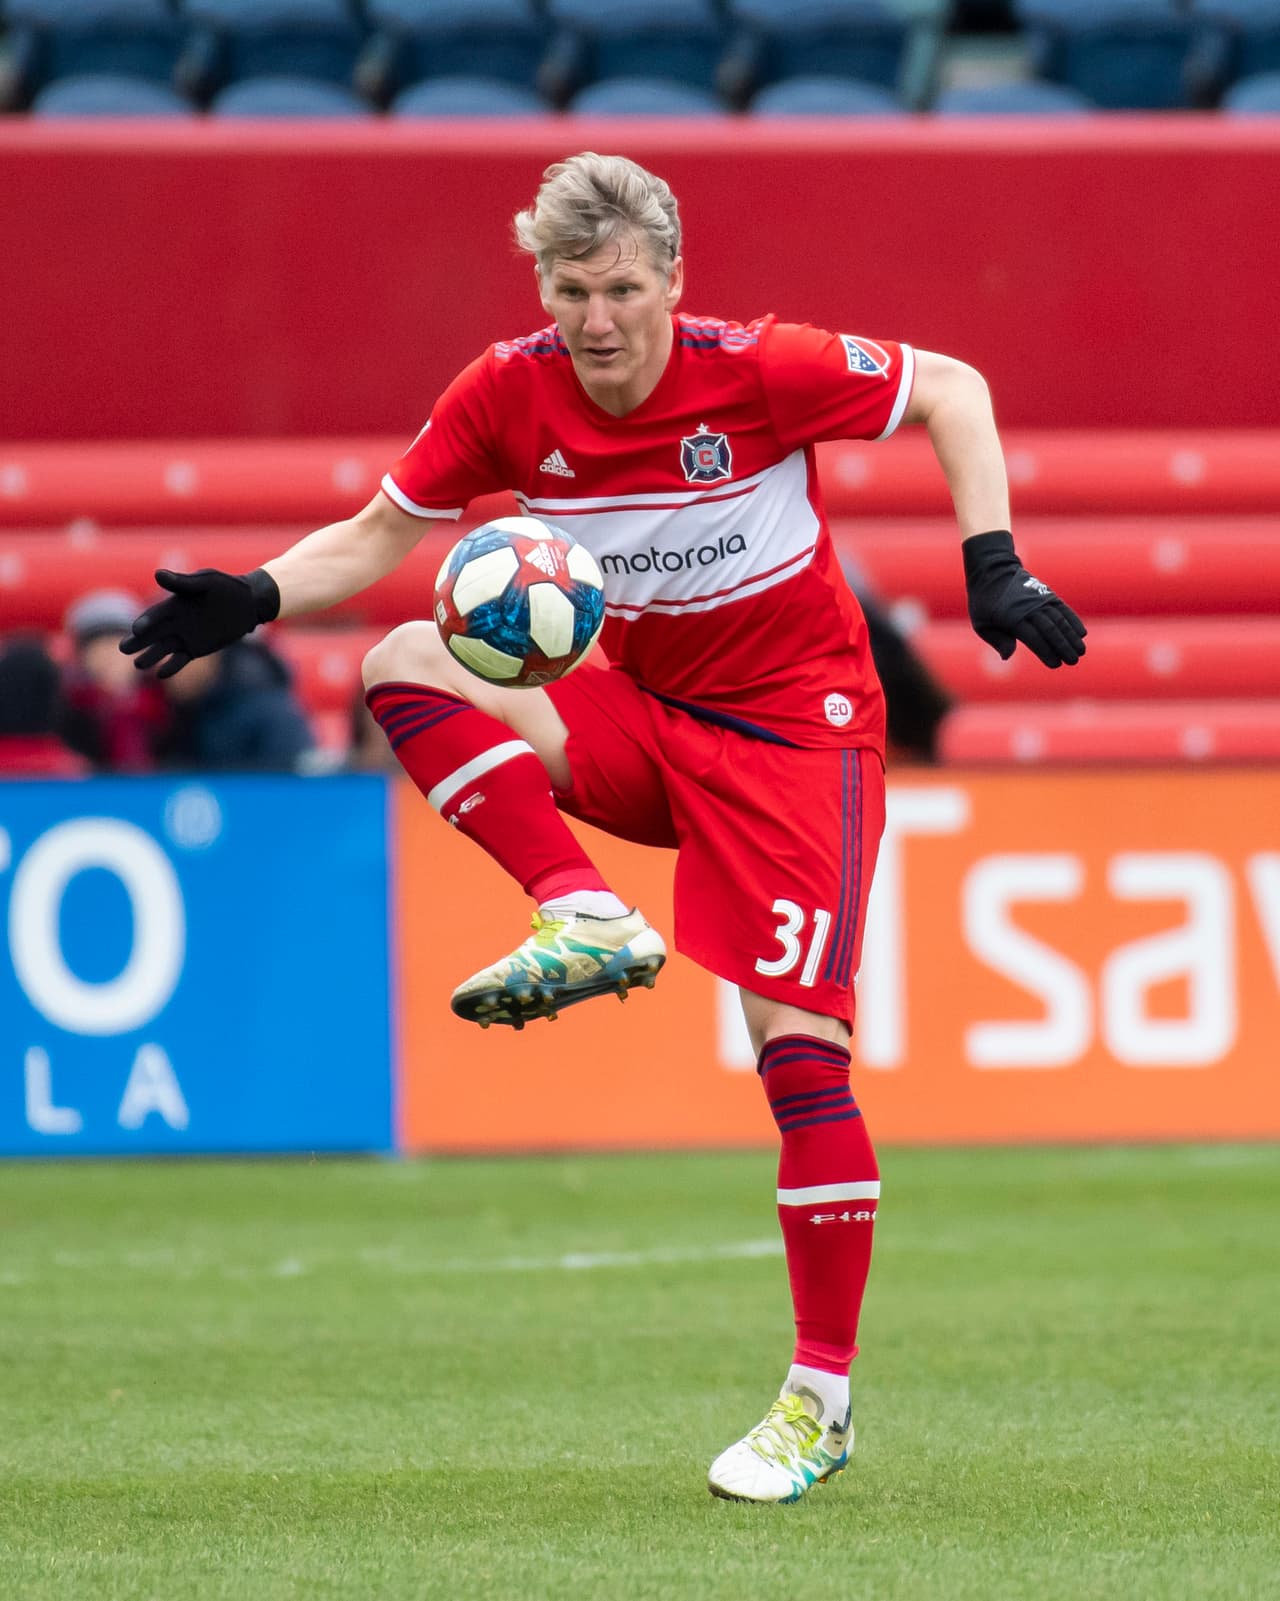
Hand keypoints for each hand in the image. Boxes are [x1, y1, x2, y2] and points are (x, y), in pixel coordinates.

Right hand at [120, 568, 279, 678]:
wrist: (248, 604)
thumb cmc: (226, 588)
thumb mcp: (206, 582)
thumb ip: (182, 582)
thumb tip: (157, 574)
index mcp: (173, 604)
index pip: (155, 615)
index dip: (146, 622)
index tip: (136, 629)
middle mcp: (174, 622)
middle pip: (152, 634)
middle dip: (138, 641)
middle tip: (123, 648)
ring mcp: (184, 637)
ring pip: (162, 649)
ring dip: (150, 656)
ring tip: (138, 665)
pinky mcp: (195, 649)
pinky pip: (179, 660)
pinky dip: (171, 666)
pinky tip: (161, 674)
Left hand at [962, 531, 1085, 667]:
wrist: (992, 570)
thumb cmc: (984, 602)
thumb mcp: (981, 623)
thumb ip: (997, 640)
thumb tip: (1007, 657)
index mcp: (1011, 618)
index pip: (1034, 638)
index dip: (1046, 652)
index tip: (1056, 664)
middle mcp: (1028, 608)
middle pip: (1051, 629)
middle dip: (1063, 646)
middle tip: (1074, 661)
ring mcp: (1039, 599)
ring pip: (1060, 619)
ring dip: (1072, 636)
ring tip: (1081, 651)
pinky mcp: (1046, 594)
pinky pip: (1063, 608)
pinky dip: (1073, 620)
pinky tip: (1081, 633)